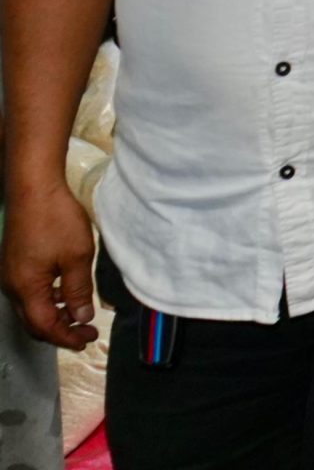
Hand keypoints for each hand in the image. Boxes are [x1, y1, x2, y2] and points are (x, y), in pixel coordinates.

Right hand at [3, 180, 96, 349]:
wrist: (33, 189)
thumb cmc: (55, 220)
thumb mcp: (77, 257)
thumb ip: (78, 290)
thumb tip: (80, 317)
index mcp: (26, 288)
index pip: (44, 326)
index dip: (66, 338)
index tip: (87, 341)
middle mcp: (12, 286)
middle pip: (33, 321)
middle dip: (60, 331)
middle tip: (86, 333)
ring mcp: (10, 274)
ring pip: (31, 307)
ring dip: (54, 315)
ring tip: (80, 314)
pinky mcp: (14, 263)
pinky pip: (29, 292)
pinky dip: (47, 299)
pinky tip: (65, 292)